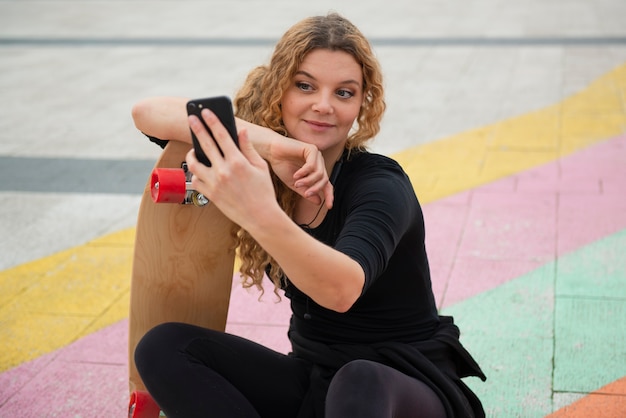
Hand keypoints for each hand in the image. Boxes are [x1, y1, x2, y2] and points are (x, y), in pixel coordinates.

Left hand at [185, 109, 279, 227]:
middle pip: (205, 145)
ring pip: (194, 164)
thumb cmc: (263, 192)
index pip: (222, 136)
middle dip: (197, 129)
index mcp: (238, 162)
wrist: (260, 217)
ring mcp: (215, 184)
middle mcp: (224, 171)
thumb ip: (248, 148)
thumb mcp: (260, 167)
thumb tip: (241, 132)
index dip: (213, 121)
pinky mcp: (210, 195)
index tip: (206, 112)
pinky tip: (200, 170)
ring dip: (191, 155)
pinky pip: (196, 181)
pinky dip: (196, 174)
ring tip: (193, 150)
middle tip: (191, 119)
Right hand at [237, 119, 333, 208]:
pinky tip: (296, 175)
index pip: (327, 184)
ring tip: (297, 183)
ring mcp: (316, 155)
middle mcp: (318, 162)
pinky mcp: (312, 149)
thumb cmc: (281, 165)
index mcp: (316, 171)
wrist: (271, 151)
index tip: (329, 206)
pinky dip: (304, 172)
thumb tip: (319, 202)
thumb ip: (306, 192)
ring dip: (308, 181)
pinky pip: (312, 165)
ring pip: (320, 173)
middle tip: (306, 194)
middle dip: (315, 189)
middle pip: (325, 180)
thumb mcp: (294, 184)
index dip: (329, 195)